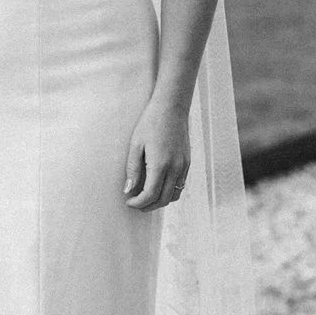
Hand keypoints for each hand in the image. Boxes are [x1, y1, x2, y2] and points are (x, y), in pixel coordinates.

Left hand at [123, 97, 192, 211]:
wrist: (171, 108)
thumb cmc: (151, 123)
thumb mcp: (136, 145)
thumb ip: (132, 169)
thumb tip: (128, 190)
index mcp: (160, 165)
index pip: (150, 195)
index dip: (138, 203)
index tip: (128, 202)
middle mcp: (175, 168)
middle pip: (163, 199)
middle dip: (148, 206)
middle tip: (135, 203)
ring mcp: (183, 166)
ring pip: (174, 195)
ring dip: (160, 201)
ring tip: (146, 198)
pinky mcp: (187, 163)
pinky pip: (180, 185)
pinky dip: (169, 192)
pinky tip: (158, 187)